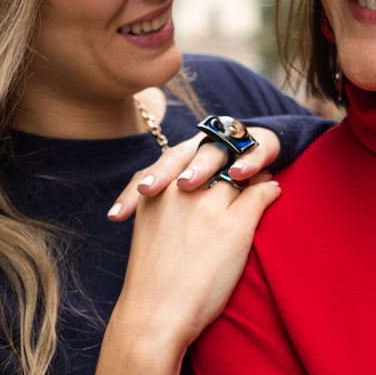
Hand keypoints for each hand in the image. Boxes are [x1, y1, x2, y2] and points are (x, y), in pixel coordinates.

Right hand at [85, 172, 281, 374]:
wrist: (155, 316)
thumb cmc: (152, 284)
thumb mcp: (152, 231)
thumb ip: (168, 208)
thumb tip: (192, 197)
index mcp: (156, 188)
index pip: (190, 155)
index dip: (209, 156)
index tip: (222, 162)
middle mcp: (181, 188)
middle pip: (216, 156)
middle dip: (233, 155)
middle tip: (249, 160)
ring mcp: (208, 205)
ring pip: (241, 171)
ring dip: (255, 170)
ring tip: (264, 174)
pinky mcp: (234, 225)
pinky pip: (260, 193)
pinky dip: (269, 190)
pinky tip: (274, 191)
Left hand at [107, 126, 281, 220]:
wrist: (258, 161)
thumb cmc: (223, 201)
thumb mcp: (203, 218)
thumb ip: (176, 212)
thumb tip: (146, 228)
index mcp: (179, 166)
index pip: (151, 175)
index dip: (132, 195)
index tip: (116, 216)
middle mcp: (199, 152)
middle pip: (175, 159)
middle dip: (161, 174)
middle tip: (148, 191)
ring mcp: (229, 146)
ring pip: (210, 152)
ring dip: (198, 166)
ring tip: (187, 184)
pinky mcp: (259, 146)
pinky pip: (254, 150)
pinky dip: (247, 160)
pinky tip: (239, 173)